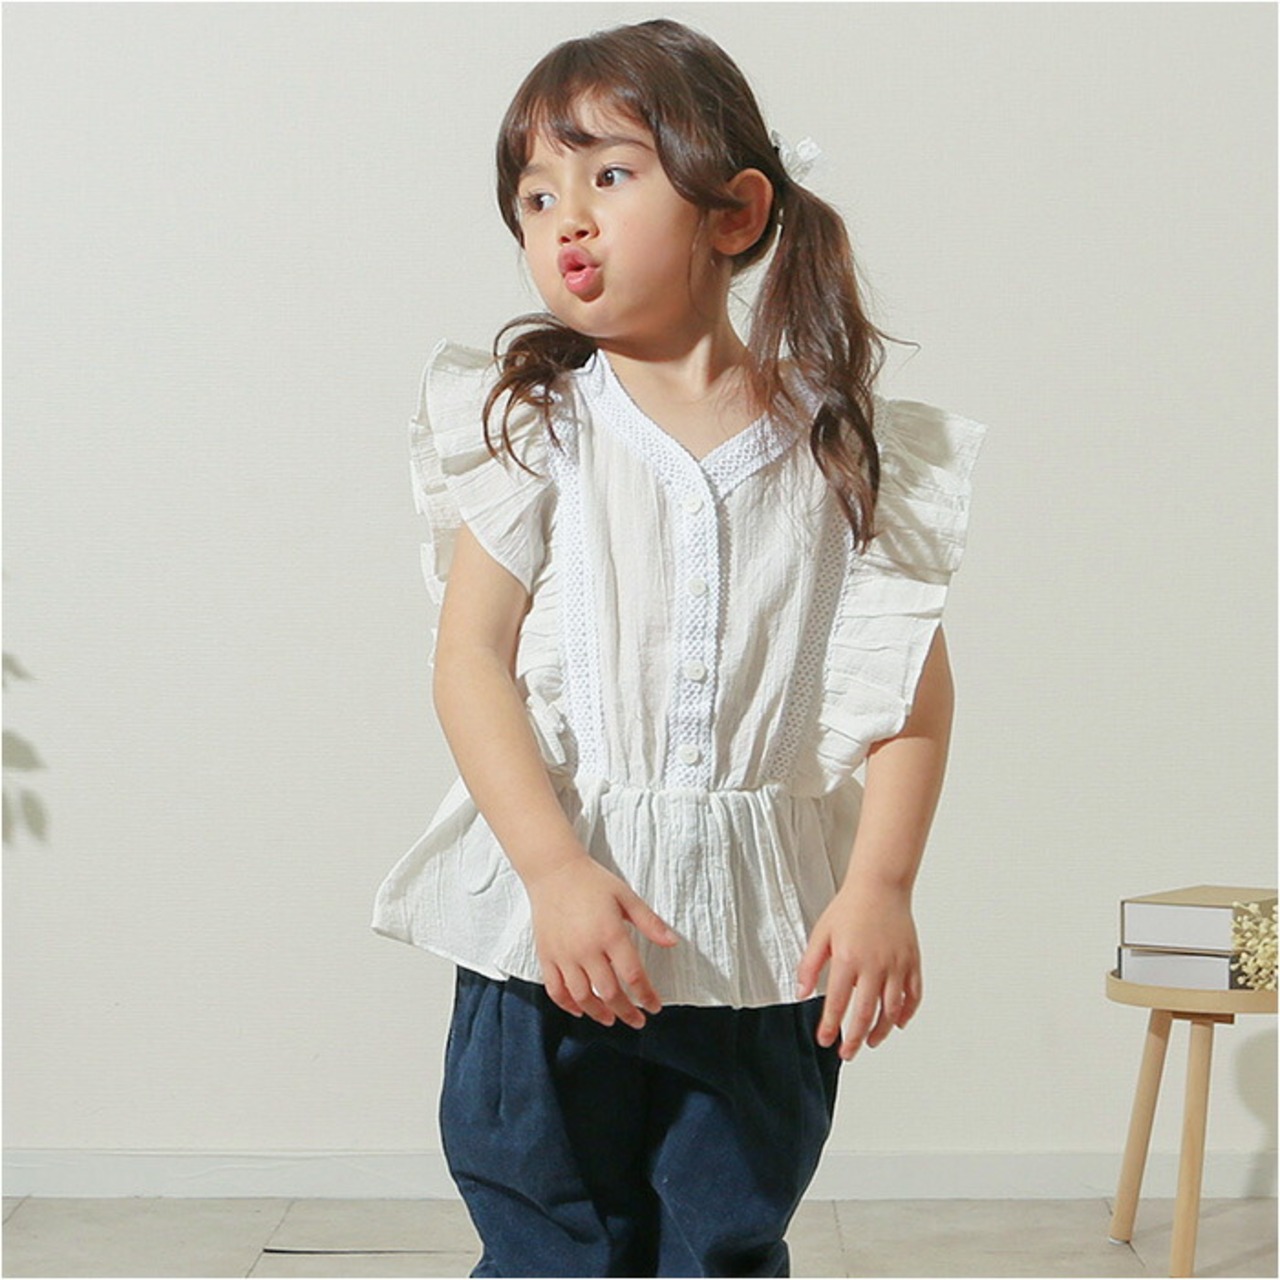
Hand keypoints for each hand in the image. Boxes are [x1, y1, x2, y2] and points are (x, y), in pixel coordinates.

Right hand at [523, 853, 678, 1028]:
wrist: (554, 870)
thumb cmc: (592, 882)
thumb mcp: (626, 896)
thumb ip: (650, 922)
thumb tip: (673, 942)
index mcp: (610, 934)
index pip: (633, 976)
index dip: (646, 996)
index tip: (655, 1006)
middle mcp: (586, 949)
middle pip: (609, 993)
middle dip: (626, 1011)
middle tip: (637, 1021)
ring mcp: (564, 955)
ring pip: (581, 997)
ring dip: (598, 1013)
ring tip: (610, 1019)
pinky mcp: (546, 955)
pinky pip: (556, 990)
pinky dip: (567, 1005)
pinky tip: (580, 1010)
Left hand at [795, 881, 921, 1060]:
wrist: (880, 886)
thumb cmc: (849, 908)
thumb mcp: (821, 933)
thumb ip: (809, 965)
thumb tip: (800, 993)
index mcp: (848, 958)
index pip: (837, 1002)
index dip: (830, 1026)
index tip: (825, 1040)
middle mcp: (874, 965)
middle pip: (865, 1013)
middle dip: (855, 1038)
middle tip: (848, 1053)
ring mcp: (896, 965)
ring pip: (891, 1009)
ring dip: (881, 1031)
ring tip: (871, 1042)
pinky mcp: (912, 962)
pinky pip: (913, 995)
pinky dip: (907, 1013)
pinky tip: (897, 1023)